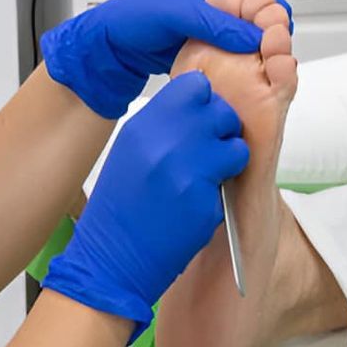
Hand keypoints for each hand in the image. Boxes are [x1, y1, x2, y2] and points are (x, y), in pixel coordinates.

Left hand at [41, 0, 290, 118]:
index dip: (273, 23)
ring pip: (256, 43)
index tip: (270, 45)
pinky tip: (238, 77)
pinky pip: (239, 59)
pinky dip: (242, 68)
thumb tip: (255, 37)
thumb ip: (217, 24)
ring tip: (250, 72)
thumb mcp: (179, 14)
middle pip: (267, 23)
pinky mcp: (215, 47)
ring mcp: (223, 25)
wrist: (113, 43)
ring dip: (256, 58)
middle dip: (268, 43)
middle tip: (262, 63)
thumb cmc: (137, 17)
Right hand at [43, 71, 248, 339]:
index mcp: (143, 126)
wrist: (110, 259)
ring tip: (208, 178)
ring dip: (230, 160)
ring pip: (236, 145)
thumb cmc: (120, 210)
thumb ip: (165, 126)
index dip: (204, 104)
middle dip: (222, 131)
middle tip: (208, 154)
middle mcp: (164, 141)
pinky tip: (197, 204)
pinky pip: (232, 180)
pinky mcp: (202, 200)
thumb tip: (201, 109)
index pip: (195, 87)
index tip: (199, 124)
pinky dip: (221, 191)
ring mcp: (185, 169)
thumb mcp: (132, 152)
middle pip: (221, 111)